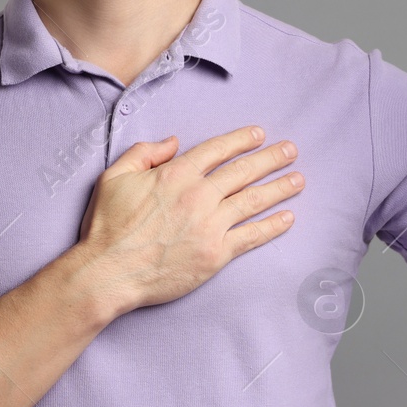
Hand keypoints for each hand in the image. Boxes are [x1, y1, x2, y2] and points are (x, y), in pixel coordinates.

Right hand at [75, 126, 302, 314]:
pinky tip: (288, 218)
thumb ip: (144, 152)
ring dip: (279, 188)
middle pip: (243, 171)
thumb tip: (174, 142)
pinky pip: (251, 236)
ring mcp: (210, 226)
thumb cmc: (107, 226)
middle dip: (271, 159)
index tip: (260, 135)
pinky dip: (272, 226)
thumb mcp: (114, 177)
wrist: (109, 272)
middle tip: (291, 151)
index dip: (241, 140)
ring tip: (298, 179)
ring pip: (253, 201)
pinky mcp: (216, 254)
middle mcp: (198, 196)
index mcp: (176, 174)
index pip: (217, 150)